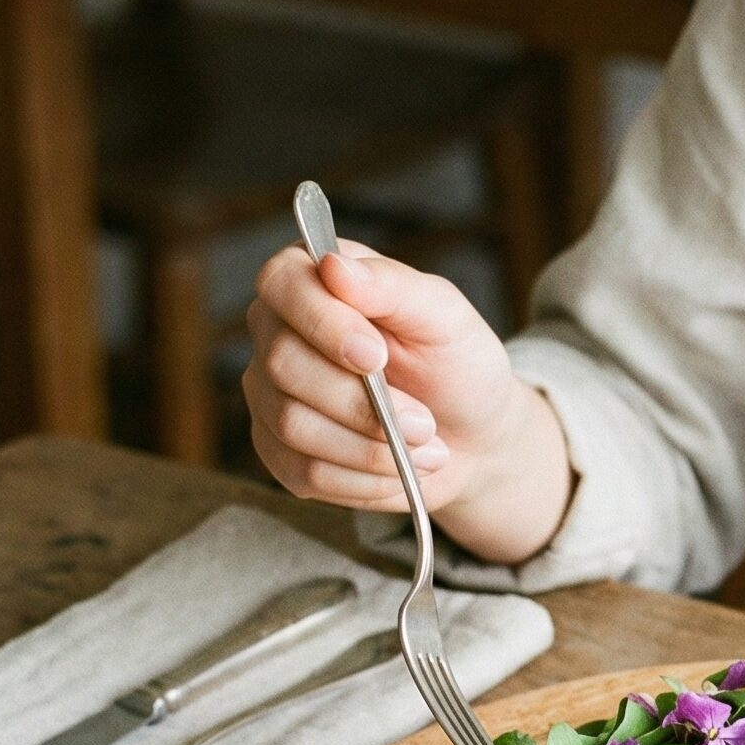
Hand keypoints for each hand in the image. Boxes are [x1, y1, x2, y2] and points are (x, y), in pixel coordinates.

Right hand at [244, 238, 529, 516]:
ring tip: (424, 442)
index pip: (281, 282)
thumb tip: (334, 266)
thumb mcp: (445, 317)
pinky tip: (400, 466)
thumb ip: (394, 287)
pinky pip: (304, 473)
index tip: (375, 355)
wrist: (473, 438)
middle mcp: (279, 333)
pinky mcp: (279, 452)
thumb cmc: (458, 365)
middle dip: (361, 401)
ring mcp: (271, 395)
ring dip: (370, 445)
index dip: (322, 322)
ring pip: (293, 424)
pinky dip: (364, 478)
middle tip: (423, 418)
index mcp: (316, 281)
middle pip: (282, 363)